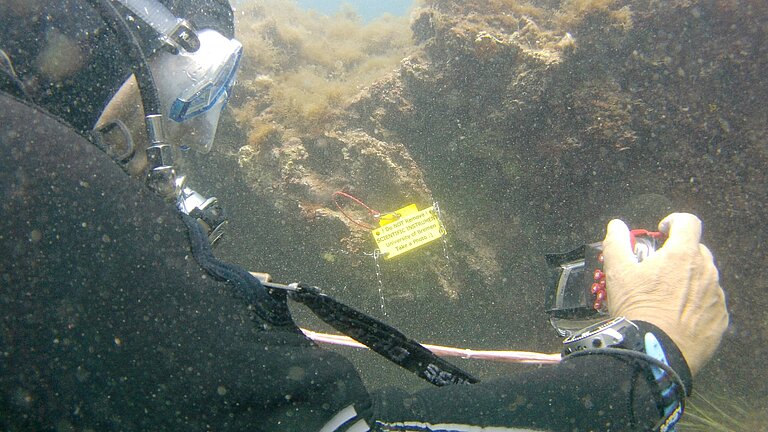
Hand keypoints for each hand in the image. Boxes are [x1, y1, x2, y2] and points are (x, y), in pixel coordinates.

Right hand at [602, 213, 727, 374]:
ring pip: (705, 277)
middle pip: (696, 250)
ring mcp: (716, 296)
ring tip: (666, 296)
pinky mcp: (720, 318)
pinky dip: (696, 303)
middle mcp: (706, 271)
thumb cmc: (637, 308)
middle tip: (657, 269)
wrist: (656, 352)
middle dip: (678, 254)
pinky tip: (677, 315)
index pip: (688, 222)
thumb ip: (617, 242)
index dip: (673, 222)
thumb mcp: (617, 272)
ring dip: (688, 279)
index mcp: (683, 254)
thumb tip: (616, 225)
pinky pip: (710, 302)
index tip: (661, 232)